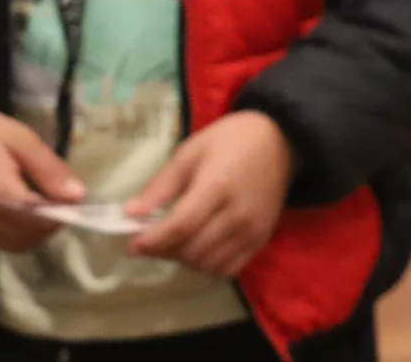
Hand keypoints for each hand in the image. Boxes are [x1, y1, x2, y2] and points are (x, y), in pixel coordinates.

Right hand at [0, 90, 83, 252]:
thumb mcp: (20, 139)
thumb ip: (49, 170)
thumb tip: (77, 196)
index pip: (44, 222)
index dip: (64, 213)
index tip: (72, 196)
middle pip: (31, 239)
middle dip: (50, 223)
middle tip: (56, 196)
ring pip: (15, 245)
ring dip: (33, 231)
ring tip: (37, 201)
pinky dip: (13, 233)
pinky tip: (15, 209)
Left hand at [126, 111, 293, 277]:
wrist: (279, 141)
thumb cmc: (230, 141)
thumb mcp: (190, 152)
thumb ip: (161, 185)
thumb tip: (131, 213)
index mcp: (219, 185)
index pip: (182, 225)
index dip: (154, 240)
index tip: (132, 245)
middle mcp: (238, 214)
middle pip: (193, 250)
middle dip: (164, 251)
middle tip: (149, 241)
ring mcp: (253, 231)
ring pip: (208, 265)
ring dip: (184, 260)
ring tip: (174, 243)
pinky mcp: (261, 240)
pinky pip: (228, 269)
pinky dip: (207, 266)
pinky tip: (198, 249)